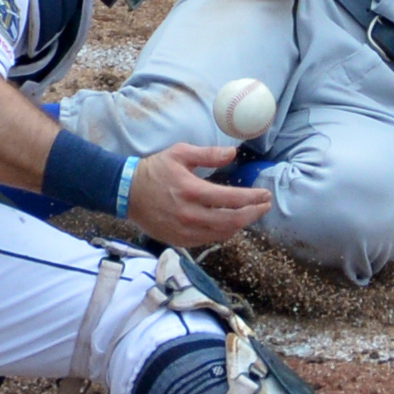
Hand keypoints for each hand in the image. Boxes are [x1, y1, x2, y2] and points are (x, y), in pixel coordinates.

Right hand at [124, 143, 270, 247]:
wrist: (127, 193)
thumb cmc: (155, 170)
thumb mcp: (180, 154)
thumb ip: (208, 154)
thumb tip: (233, 153)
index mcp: (192, 191)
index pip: (232, 199)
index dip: (253, 198)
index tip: (266, 195)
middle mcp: (190, 214)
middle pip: (232, 221)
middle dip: (253, 214)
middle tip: (265, 206)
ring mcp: (185, 231)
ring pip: (223, 233)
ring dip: (240, 224)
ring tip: (250, 213)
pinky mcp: (179, 240)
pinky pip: (209, 240)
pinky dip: (223, 232)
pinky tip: (229, 223)